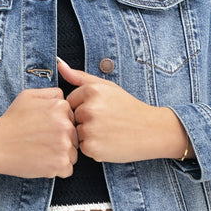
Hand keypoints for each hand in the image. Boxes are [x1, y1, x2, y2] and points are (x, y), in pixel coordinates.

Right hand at [0, 88, 78, 177]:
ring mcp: (64, 146)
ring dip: (61, 155)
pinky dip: (57, 169)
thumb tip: (64, 97)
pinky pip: (68, 169)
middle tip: (41, 141)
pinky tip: (42, 162)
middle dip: (62, 140)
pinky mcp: (61, 164)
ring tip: (41, 152)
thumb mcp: (28, 96)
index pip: (72, 118)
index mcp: (60, 107)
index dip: (59, 124)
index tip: (44, 128)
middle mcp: (66, 125)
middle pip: (75, 136)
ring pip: (73, 153)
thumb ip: (50, 93)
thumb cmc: (11, 121)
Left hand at [57, 58, 192, 162]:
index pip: (70, 101)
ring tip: (108, 131)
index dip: (84, 107)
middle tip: (106, 121)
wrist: (152, 130)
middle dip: (85, 121)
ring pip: (76, 133)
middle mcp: (89, 109)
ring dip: (88, 135)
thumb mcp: (106, 87)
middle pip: (72, 118)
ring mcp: (90, 129)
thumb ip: (79, 76)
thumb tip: (58, 63)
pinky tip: (108, 142)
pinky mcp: (92, 147)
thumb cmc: (127, 108)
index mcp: (91, 91)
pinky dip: (93, 147)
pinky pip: (82, 147)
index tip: (102, 109)